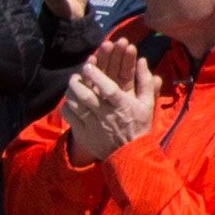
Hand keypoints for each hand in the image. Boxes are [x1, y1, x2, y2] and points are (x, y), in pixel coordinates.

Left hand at [62, 33, 159, 163]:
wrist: (131, 155)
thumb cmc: (139, 125)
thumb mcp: (147, 104)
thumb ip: (145, 81)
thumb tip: (142, 60)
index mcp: (123, 106)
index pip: (108, 89)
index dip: (96, 76)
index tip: (88, 66)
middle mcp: (107, 115)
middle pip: (87, 96)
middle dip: (78, 83)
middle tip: (76, 75)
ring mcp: (94, 126)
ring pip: (76, 106)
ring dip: (70, 93)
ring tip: (72, 84)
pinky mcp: (84, 134)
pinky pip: (70, 118)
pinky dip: (67, 107)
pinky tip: (69, 101)